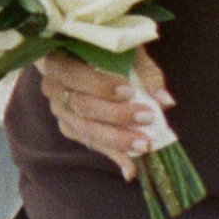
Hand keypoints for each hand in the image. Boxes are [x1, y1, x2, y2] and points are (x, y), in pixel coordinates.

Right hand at [38, 45, 168, 180]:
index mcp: (57, 60)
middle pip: (81, 106)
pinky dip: (113, 155)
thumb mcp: (126, 51)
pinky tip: (131, 169)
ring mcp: (60, 110)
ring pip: (85, 129)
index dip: (99, 85)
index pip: (73, 75)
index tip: (129, 91)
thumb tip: (165, 101)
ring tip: (144, 145)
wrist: (85, 56)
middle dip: (115, 115)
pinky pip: (91, 143)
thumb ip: (145, 72)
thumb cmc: (107, 49)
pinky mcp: (70, 127)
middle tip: (147, 117)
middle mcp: (53, 88)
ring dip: (116, 139)